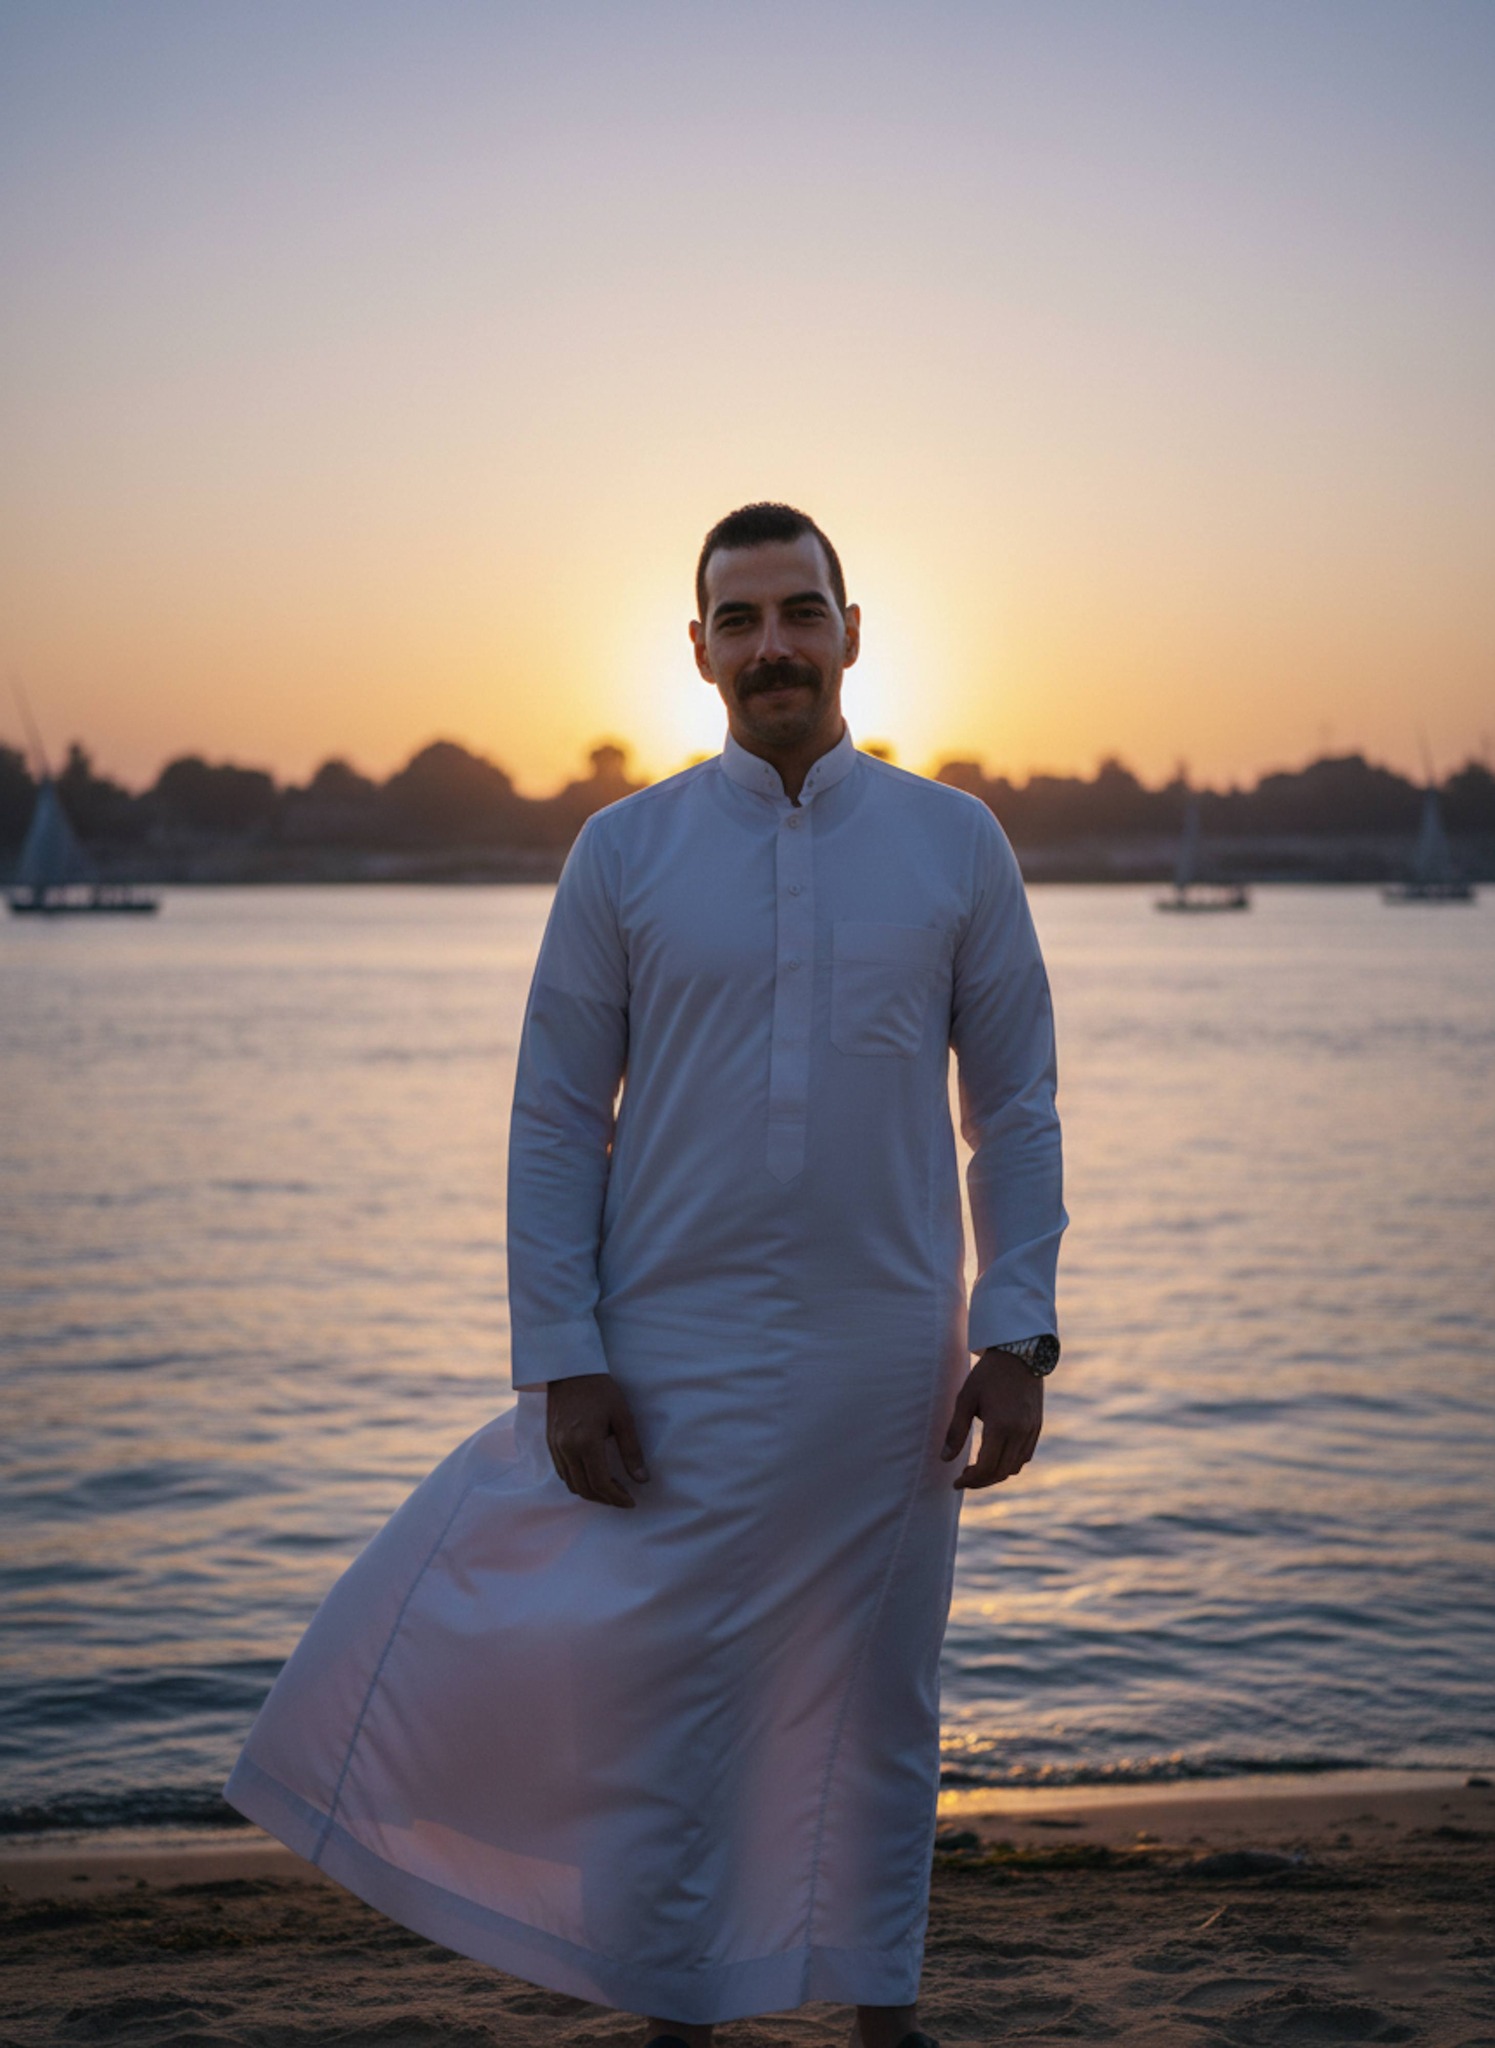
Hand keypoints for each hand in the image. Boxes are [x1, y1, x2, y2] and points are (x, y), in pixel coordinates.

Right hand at [546, 1373, 648, 1508]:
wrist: (570, 1369)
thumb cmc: (600, 1390)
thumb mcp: (622, 1417)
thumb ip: (631, 1450)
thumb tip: (642, 1479)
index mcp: (585, 1442)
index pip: (600, 1483)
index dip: (617, 1497)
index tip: (631, 1501)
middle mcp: (566, 1448)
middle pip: (584, 1489)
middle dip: (605, 1499)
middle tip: (623, 1499)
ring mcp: (555, 1446)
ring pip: (571, 1483)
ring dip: (591, 1492)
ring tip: (611, 1489)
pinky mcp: (549, 1442)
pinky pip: (562, 1472)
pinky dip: (577, 1481)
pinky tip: (592, 1474)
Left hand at [941, 1349, 1043, 1490]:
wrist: (1020, 1354)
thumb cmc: (987, 1374)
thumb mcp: (965, 1399)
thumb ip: (955, 1431)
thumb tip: (944, 1459)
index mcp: (1001, 1426)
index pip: (986, 1467)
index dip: (970, 1480)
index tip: (956, 1483)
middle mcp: (1020, 1433)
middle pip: (1000, 1472)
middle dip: (980, 1481)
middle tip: (963, 1479)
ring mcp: (1031, 1431)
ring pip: (1014, 1467)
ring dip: (995, 1474)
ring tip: (976, 1470)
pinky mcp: (1037, 1427)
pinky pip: (1025, 1456)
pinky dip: (1010, 1464)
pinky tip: (995, 1457)